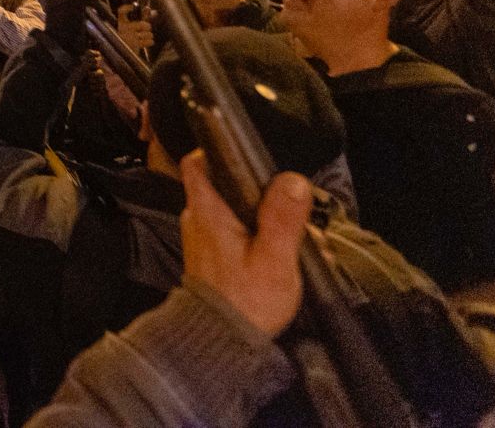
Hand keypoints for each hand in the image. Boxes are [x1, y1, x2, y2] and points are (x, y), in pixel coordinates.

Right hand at [115, 4, 153, 51]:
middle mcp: (124, 29)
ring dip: (149, 36)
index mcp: (121, 23)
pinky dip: (150, 42)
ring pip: (148, 34)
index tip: (132, 7)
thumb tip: (148, 7)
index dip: (126, 8)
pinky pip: (149, 41)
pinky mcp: (134, 45)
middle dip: (148, 28)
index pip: (121, 12)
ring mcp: (129, 37)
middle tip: (146, 30)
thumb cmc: (130, 37)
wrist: (123, 54)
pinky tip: (145, 43)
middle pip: (143, 25)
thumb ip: (141, 17)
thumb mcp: (133, 26)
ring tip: (144, 38)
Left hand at [180, 150, 311, 336]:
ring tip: (297, 242)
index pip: (197, 164)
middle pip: (225, 186)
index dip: (217, 151)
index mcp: (208, 212)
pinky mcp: (213, 257)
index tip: (247, 153)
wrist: (222, 344)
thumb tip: (293, 180)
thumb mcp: (273, 260)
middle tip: (292, 211)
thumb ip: (282, 218)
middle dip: (261, 193)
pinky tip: (285, 257)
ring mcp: (203, 238)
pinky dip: (259, 239)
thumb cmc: (245, 302)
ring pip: (235, 211)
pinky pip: (236, 234)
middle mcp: (198, 219)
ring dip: (266, 221)